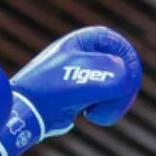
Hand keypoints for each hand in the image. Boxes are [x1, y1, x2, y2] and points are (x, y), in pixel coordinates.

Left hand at [0, 27, 143, 155]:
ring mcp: (89, 75)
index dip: (129, 68)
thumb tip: (127, 78)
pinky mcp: (86, 94)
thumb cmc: (50, 91)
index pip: (124, 49)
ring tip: (91, 113)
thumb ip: (113, 76)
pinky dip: (104, 111)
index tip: (124, 86)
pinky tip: (87, 114)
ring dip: (112, 104)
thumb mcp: (84, 78)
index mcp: (88, 40)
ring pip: (120, 90)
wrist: (26, 112)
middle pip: (126, 72)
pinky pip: (109, 101)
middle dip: (121, 93)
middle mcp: (90, 54)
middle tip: (107, 107)